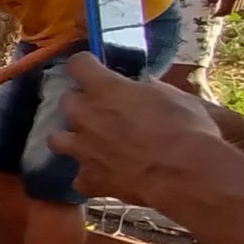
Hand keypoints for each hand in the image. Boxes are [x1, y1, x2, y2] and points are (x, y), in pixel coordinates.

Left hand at [45, 52, 225, 202]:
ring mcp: (82, 149)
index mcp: (105, 89)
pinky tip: (104, 176)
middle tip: (101, 110)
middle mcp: (85, 116)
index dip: (86, 65)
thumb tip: (142, 89)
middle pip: (66, 101)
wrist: (186, 175)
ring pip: (56, 139)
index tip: (93, 68)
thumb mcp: (174, 97)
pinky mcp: (88, 179)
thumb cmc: (187, 130)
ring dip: (71, 138)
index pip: (78, 65)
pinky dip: (90, 177)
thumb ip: (148, 90)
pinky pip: (79, 177)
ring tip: (89, 143)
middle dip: (81, 103)